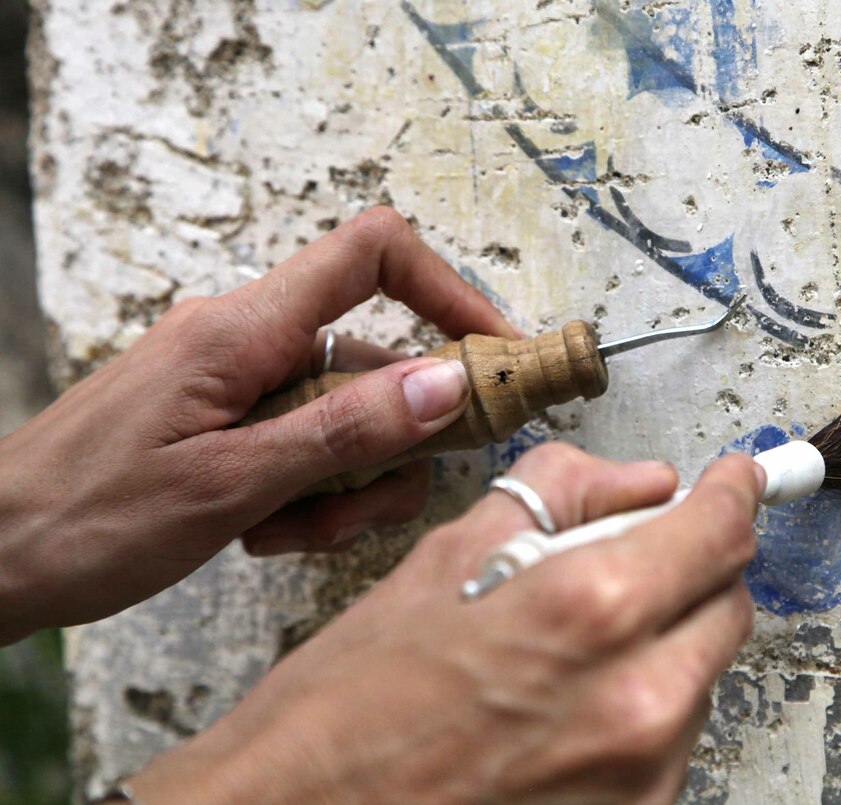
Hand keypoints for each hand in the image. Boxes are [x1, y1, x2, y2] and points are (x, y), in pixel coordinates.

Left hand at [0, 207, 516, 643]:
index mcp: (242, 329)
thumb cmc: (83, 516)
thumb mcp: (228, 484)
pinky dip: (312, 492)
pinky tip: (269, 530)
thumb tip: (444, 383)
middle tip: (373, 499)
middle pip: (375, 362)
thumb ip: (343, 431)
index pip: (370, 254)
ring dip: (348, 482)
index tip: (491, 352)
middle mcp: (248, 341)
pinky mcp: (233, 420)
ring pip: (348, 417)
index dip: (446, 289)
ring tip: (294, 530)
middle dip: (395, 439)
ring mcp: (241, 383)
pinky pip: (309, 444)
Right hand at [129, 446, 762, 803]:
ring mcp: (640, 775)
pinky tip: (562, 697)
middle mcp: (635, 701)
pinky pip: (671, 739)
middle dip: (692, 568)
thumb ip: (560, 496)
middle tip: (630, 556)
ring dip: (661, 640)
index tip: (734, 480)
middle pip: (728, 605)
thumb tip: (638, 480)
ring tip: (567, 642)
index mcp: (589, 610)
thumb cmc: (350, 701)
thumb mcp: (446, 557)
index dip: (731, 493)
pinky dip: (639, 701)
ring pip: (701, 673)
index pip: (719, 532)